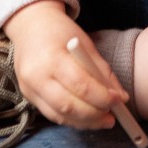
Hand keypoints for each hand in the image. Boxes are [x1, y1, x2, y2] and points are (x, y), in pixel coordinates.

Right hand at [3, 0, 128, 129]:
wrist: (30, 25)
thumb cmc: (60, 31)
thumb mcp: (85, 43)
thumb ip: (102, 70)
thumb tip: (120, 97)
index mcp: (53, 57)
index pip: (81, 85)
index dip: (102, 97)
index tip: (119, 101)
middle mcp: (36, 76)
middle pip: (68, 106)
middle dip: (94, 115)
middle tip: (113, 118)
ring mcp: (29, 89)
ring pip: (59, 115)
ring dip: (84, 122)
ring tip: (103, 120)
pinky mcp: (27, 97)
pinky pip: (52, 114)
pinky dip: (71, 119)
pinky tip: (86, 118)